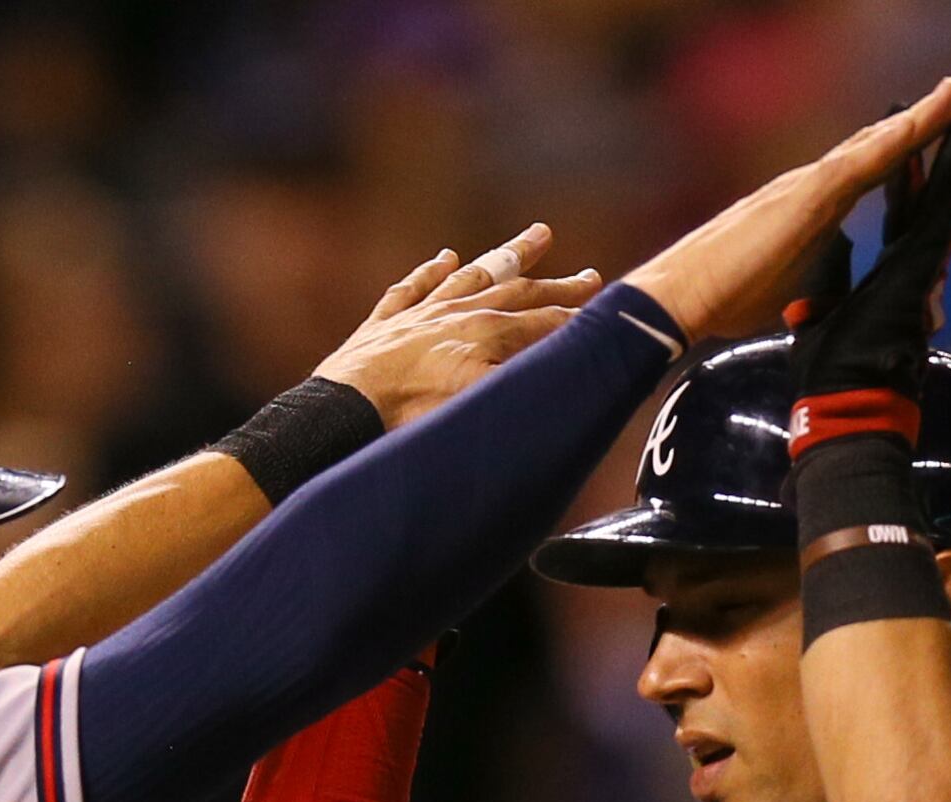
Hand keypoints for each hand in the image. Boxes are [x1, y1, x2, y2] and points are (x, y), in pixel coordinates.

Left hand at [313, 228, 604, 429]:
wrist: (341, 416)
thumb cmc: (412, 418)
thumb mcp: (480, 403)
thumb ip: (523, 378)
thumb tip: (564, 368)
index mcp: (486, 334)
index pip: (544, 321)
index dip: (578, 316)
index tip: (609, 309)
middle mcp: (456, 314)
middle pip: (516, 291)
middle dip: (556, 284)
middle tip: (589, 275)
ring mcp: (417, 315)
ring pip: (471, 277)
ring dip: (506, 257)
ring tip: (537, 235)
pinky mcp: (380, 326)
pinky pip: (412, 288)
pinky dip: (432, 272)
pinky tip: (446, 257)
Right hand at [627, 78, 950, 345]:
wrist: (681, 297)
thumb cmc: (726, 299)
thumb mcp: (791, 289)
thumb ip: (821, 279)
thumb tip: (839, 286)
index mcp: (814, 208)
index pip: (872, 171)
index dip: (907, 151)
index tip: (940, 133)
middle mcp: (814, 184)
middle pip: (882, 144)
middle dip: (928, 119)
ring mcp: (812, 184)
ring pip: (882, 142)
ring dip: (928, 115)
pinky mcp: (811, 194)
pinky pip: (869, 158)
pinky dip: (904, 135)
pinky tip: (935, 116)